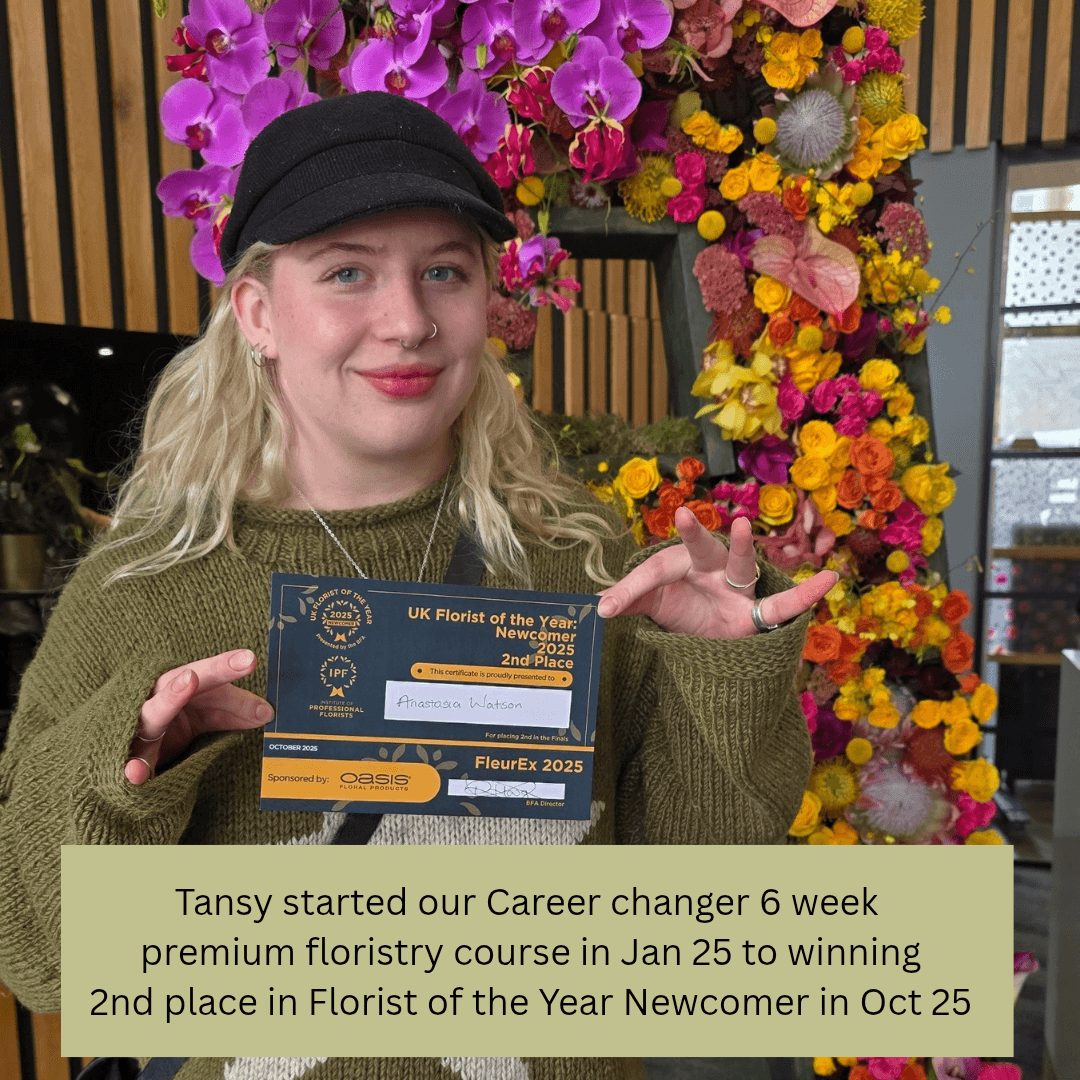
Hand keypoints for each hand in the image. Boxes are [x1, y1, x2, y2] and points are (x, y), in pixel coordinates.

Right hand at [125, 649, 273, 784]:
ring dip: (165, 703)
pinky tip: (136, 775)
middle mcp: (157, 697)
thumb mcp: (209, 710)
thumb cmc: (178, 716)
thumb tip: (267, 712)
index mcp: (179, 683)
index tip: (250, 659)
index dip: (225, 666)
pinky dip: (134, 769)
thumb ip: (236, 709)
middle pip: (173, 684)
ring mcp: (140, 726)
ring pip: (152, 715)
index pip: (205, 674)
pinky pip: (134, 761)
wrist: (129, 740)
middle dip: (188, 680)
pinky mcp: (131, 755)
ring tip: (183, 687)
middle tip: (195, 676)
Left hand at [595, 508, 837, 639]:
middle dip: (693, 534)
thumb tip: (594, 606)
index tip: (605, 608)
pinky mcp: (755, 612)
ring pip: (742, 564)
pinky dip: (807, 594)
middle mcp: (708, 568)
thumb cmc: (678, 606)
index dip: (628, 590)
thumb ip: (627, 599)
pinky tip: (831, 580)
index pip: (652, 573)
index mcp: (677, 565)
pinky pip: (782, 604)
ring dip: (745, 547)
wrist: (707, 633)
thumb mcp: (649, 605)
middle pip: (701, 548)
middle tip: (680, 514)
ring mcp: (735, 587)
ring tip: (744, 526)